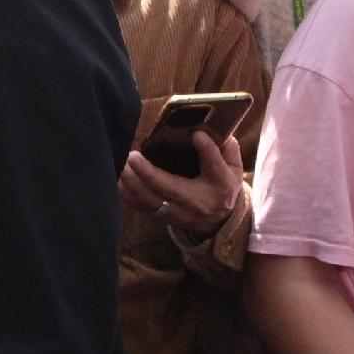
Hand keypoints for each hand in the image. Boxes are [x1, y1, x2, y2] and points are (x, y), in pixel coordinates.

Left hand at [119, 124, 243, 239]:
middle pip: (170, 188)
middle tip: (132, 156)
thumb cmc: (223, 187)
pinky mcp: (164, 218)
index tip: (196, 134)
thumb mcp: (234, 169)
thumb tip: (213, 132)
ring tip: (122, 166)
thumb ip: (228, 150)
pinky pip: (141, 208)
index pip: (214, 167)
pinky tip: (119, 180)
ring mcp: (179, 213)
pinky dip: (127, 195)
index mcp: (220, 185)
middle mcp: (197, 202)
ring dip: (132, 184)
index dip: (207, 150)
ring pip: (150, 201)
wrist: (219, 222)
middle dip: (147, 173)